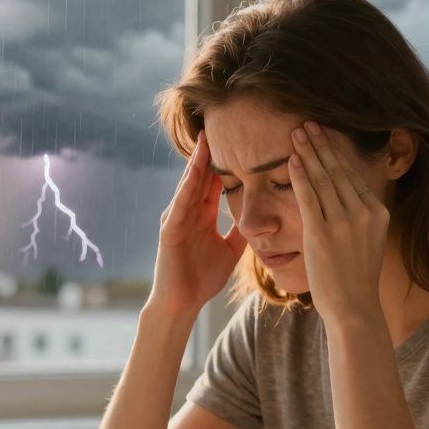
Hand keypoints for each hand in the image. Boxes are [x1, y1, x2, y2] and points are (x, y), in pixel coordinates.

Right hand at [148, 130, 247, 317]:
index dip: (227, 161)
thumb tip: (260, 217)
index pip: (215, 181)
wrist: (182, 304)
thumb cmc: (202, 279)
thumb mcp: (230, 250)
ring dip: (197, 161)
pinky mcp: (168, 229)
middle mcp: (187, 211)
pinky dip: (187, 184)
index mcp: (202, 215)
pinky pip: (180, 202)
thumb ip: (240, 231)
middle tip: (221, 124)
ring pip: (189, 183)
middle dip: (210, 152)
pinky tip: (195, 168)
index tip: (241, 140)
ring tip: (207, 137)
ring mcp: (176, 218)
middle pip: (201, 175)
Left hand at [288, 122, 388, 327]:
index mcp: (378, 212)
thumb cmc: (355, 279)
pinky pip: (309, 197)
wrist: (354, 309)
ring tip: (297, 132)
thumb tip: (344, 200)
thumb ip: (358, 218)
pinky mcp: (322, 234)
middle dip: (322, 144)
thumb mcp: (366, 242)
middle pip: (339, 170)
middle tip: (308, 123)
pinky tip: (292, 159)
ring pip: (324, 178)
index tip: (325, 134)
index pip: (353, 175)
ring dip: (308, 152)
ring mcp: (344, 223)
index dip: (337, 152)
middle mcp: (364, 213)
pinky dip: (300, 175)